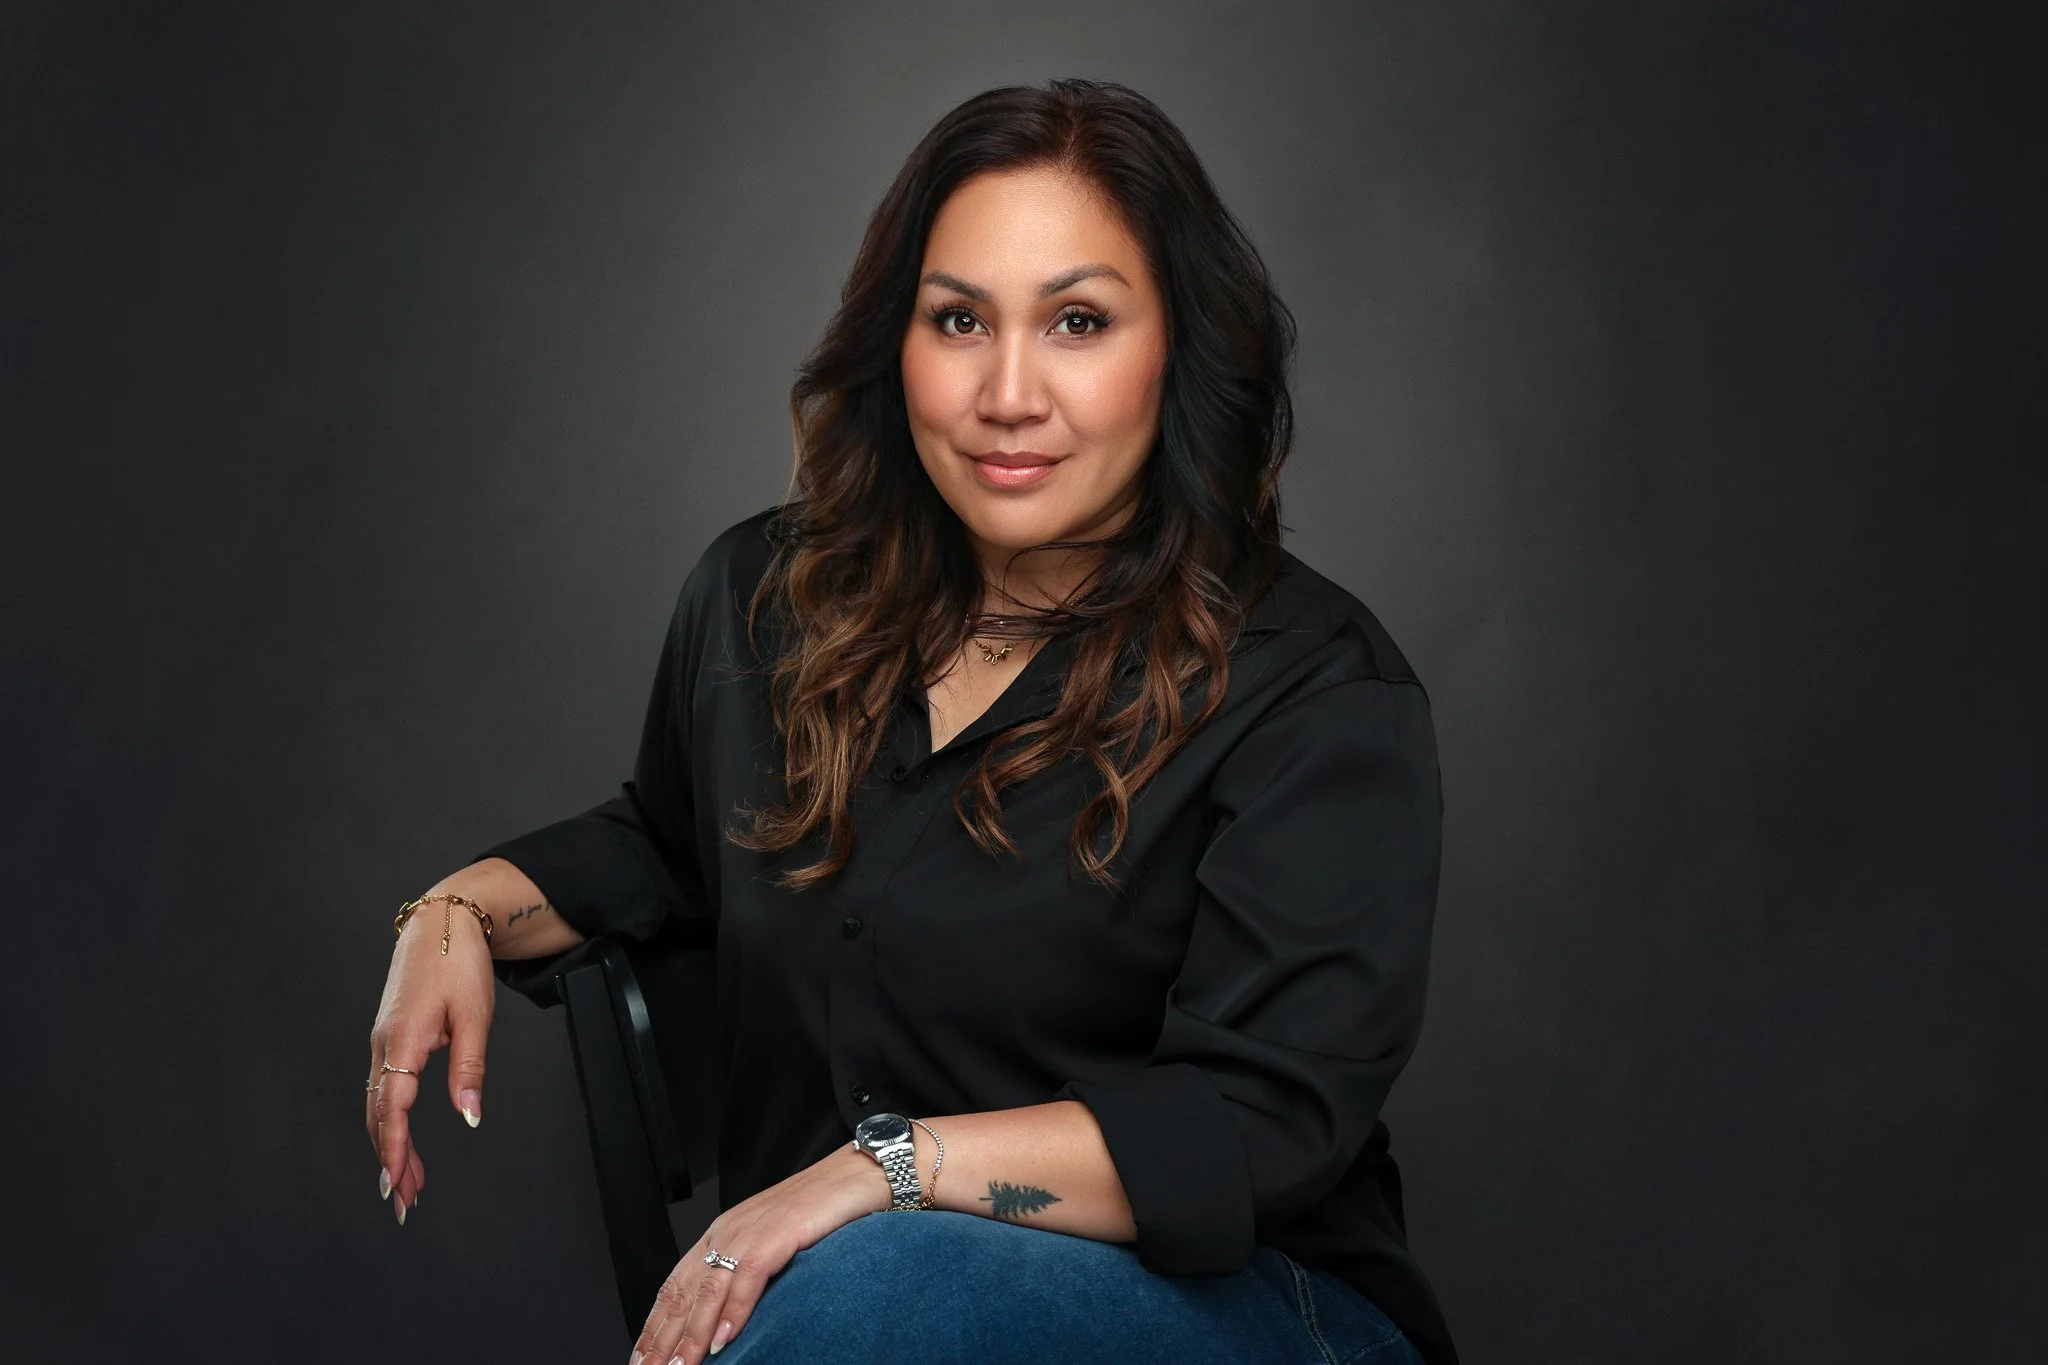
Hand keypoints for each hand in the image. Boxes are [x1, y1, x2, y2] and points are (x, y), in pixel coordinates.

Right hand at [362, 900, 494, 1222]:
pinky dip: (391, 1120)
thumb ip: (469, 1069)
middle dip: (390, 1160)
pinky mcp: (389, 1037)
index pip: (393, 1107)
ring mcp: (382, 1041)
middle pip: (378, 1114)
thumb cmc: (459, 962)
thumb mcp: (475, 1015)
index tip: (396, 1183)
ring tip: (406, 1183)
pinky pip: (384, 1088)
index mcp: (403, 1039)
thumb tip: (469, 1117)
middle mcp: (384, 1044)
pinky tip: (402, 1139)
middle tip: (403, 1202)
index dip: (394, 1148)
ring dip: (389, 1145)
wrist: (441, 922)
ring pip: (378, 1104)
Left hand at [629, 1144, 891, 1363]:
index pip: (676, 1286)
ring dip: (691, 1336)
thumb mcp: (774, 1240)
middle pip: (683, 1294)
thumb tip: (730, 1315)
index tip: (643, 1357)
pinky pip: (746, 1280)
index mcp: (723, 1233)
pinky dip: (732, 1313)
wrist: (857, 1174)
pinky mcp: (777, 1234)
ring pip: (708, 1292)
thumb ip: (748, 1270)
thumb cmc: (822, 1207)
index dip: (655, 1325)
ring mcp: (750, 1232)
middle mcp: (728, 1232)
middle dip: (663, 1339)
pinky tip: (722, 1341)